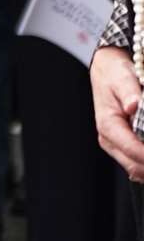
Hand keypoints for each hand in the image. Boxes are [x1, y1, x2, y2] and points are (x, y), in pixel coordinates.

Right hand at [92, 46, 143, 181]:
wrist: (106, 72)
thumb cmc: (114, 75)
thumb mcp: (122, 78)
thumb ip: (130, 92)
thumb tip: (133, 105)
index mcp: (108, 125)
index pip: (132, 149)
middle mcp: (109, 139)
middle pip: (134, 165)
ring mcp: (114, 144)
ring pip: (136, 168)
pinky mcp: (121, 145)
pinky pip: (135, 162)